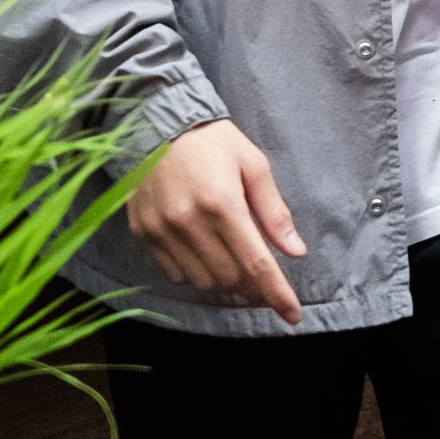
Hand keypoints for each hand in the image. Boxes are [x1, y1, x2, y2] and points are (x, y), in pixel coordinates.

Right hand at [127, 118, 306, 324]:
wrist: (155, 123)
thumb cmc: (212, 141)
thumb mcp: (253, 164)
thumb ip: (274, 211)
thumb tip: (295, 252)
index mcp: (223, 203)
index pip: (256, 264)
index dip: (277, 294)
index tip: (292, 315)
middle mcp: (189, 221)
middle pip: (230, 279)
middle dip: (254, 289)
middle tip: (266, 282)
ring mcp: (162, 230)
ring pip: (203, 281)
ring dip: (227, 284)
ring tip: (238, 267)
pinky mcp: (144, 233)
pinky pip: (175, 273)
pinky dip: (197, 274)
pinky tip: (207, 255)